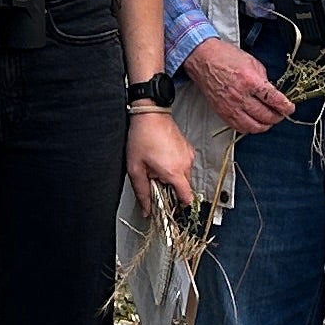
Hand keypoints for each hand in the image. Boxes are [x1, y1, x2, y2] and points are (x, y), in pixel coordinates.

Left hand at [125, 105, 197, 221]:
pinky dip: (175, 165)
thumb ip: (142, 192)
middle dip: (171, 188)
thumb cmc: (142, 137)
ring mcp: (189, 155)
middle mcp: (186, 164)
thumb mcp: (136, 168)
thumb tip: (146, 210)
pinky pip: (185, 164)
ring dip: (173, 176)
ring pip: (184, 176)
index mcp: (174, 172)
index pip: (187, 198)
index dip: (178, 204)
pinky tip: (163, 157)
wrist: (150, 114)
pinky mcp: (188, 148)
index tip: (168, 204)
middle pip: (184, 187)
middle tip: (155, 178)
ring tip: (157, 164)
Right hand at [184, 35, 294, 137]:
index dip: (286, 107)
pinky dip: (250, 128)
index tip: (290, 108)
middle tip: (281, 113)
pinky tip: (254, 122)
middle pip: (266, 116)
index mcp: (250, 81)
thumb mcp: (252, 62)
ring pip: (254, 127)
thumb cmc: (225, 57)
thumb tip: (273, 93)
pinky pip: (240, 128)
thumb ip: (265, 80)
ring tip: (269, 119)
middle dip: (278, 117)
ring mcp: (230, 107)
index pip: (274, 100)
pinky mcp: (222, 113)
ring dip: (265, 125)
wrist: (203, 59)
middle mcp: (240, 96)